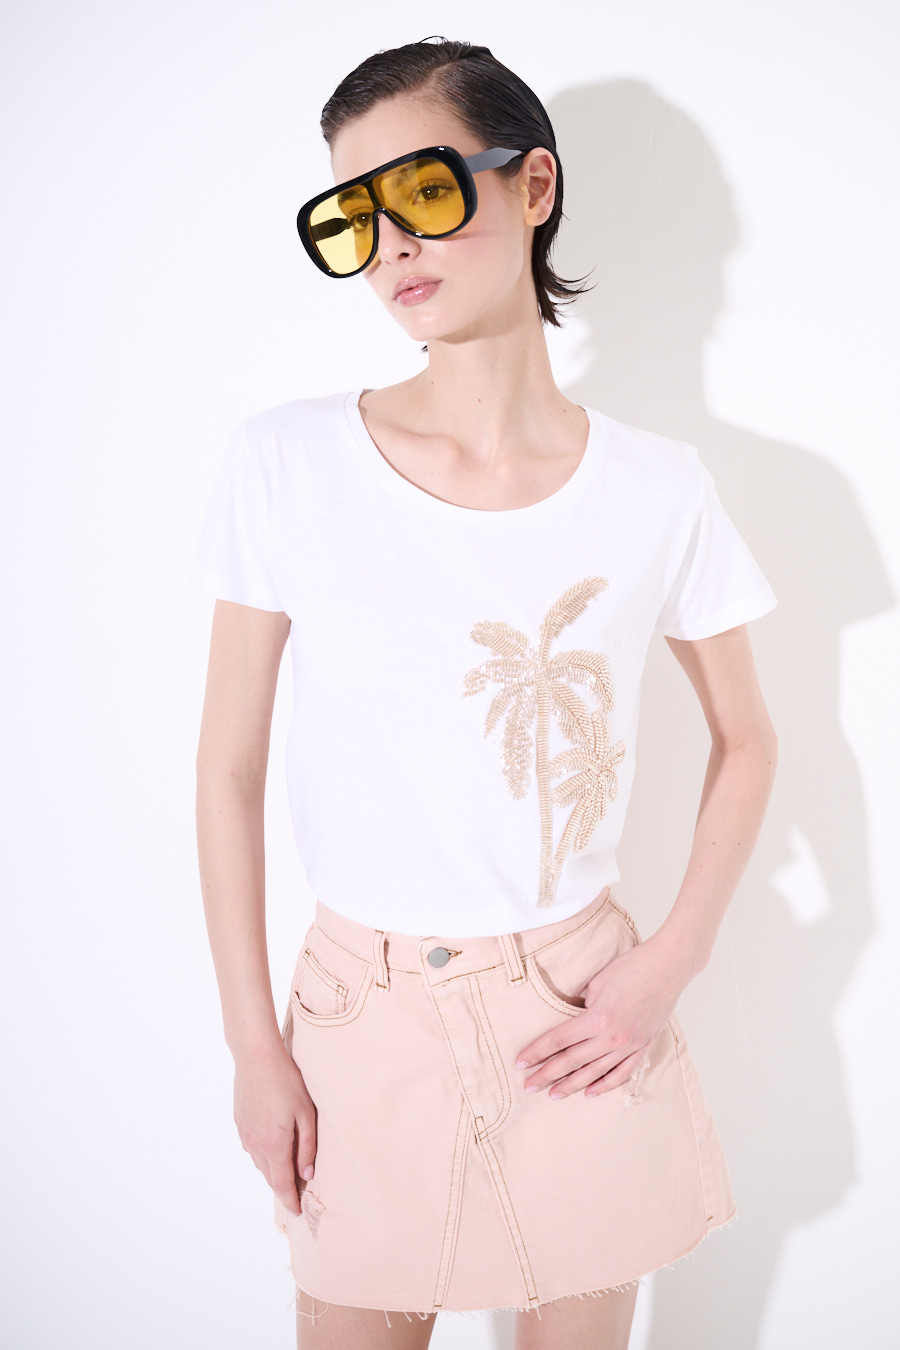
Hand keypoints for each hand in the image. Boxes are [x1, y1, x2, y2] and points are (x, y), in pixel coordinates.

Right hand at [233, 1040, 316, 1215]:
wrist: (255, 1057)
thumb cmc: (286, 1081)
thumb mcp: (305, 1113)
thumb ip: (307, 1147)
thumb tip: (307, 1175)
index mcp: (274, 1146)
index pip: (282, 1184)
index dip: (290, 1201)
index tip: (298, 1212)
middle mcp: (255, 1145)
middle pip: (270, 1177)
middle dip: (282, 1189)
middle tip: (296, 1195)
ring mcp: (244, 1135)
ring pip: (260, 1164)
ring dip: (273, 1172)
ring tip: (287, 1173)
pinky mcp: (239, 1124)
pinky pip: (252, 1149)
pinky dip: (264, 1156)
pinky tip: (273, 1147)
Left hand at [515, 933, 689, 1098]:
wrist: (669, 966)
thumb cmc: (631, 966)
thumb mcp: (598, 981)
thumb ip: (582, 1003)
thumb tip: (570, 1017)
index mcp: (597, 1018)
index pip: (559, 1040)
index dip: (537, 1052)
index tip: (520, 1062)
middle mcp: (612, 1037)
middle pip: (572, 1061)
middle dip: (547, 1074)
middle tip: (528, 1086)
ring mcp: (630, 1045)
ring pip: (595, 1072)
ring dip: (572, 1085)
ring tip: (553, 1095)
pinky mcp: (643, 1046)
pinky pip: (622, 1073)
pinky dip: (605, 1085)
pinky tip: (590, 1093)